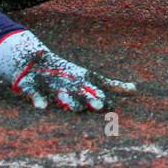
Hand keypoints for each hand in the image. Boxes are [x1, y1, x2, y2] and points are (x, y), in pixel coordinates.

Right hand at [0, 31, 136, 111]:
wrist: (33, 60)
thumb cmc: (68, 74)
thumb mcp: (90, 78)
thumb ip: (112, 85)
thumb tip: (135, 89)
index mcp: (82, 82)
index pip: (96, 92)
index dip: (103, 99)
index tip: (112, 108)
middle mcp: (68, 83)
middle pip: (79, 93)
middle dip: (89, 99)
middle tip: (98, 107)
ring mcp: (50, 84)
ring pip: (59, 94)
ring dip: (66, 100)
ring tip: (73, 107)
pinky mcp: (32, 85)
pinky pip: (34, 93)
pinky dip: (38, 99)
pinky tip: (41, 107)